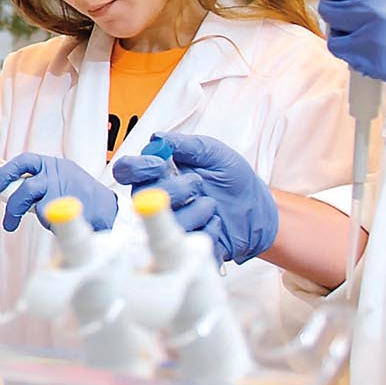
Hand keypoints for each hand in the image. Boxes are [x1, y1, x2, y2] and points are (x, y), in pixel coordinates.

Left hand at [0, 153, 117, 233]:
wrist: (109, 210)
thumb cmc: (83, 197)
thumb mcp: (62, 180)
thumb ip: (40, 183)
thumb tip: (12, 193)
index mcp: (53, 165)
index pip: (24, 161)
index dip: (5, 173)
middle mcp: (58, 175)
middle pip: (26, 187)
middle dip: (13, 206)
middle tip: (8, 221)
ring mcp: (64, 191)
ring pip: (37, 204)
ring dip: (30, 216)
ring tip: (33, 223)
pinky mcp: (70, 208)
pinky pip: (51, 219)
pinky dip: (52, 224)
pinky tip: (62, 224)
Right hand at [113, 132, 277, 265]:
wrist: (256, 211)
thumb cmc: (233, 180)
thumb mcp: (215, 154)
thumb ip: (188, 145)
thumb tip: (158, 138)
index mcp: (159, 174)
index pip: (128, 170)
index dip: (137, 167)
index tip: (158, 164)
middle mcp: (158, 199)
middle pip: (142, 198)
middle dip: (173, 189)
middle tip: (197, 183)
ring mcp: (169, 224)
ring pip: (164, 223)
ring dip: (194, 211)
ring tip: (211, 204)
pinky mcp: (183, 246)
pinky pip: (185, 241)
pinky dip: (206, 229)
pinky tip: (216, 222)